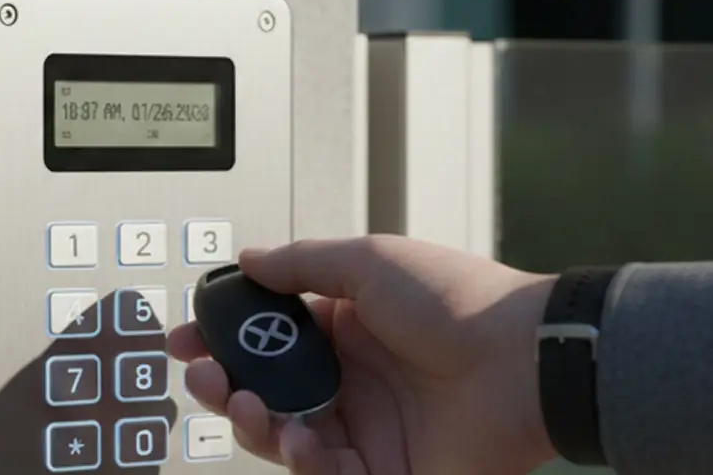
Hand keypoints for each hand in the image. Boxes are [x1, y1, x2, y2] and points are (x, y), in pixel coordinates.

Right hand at [166, 235, 558, 474]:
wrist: (525, 361)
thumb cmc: (459, 301)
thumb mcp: (369, 262)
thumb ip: (300, 264)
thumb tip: (247, 259)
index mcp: (345, 326)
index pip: (267, 337)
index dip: (223, 338)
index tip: (186, 338)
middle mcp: (352, 379)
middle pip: (266, 391)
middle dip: (224, 386)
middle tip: (206, 377)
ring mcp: (367, 428)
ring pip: (285, 437)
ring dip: (254, 424)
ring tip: (248, 408)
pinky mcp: (385, 471)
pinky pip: (326, 473)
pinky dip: (305, 460)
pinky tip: (302, 440)